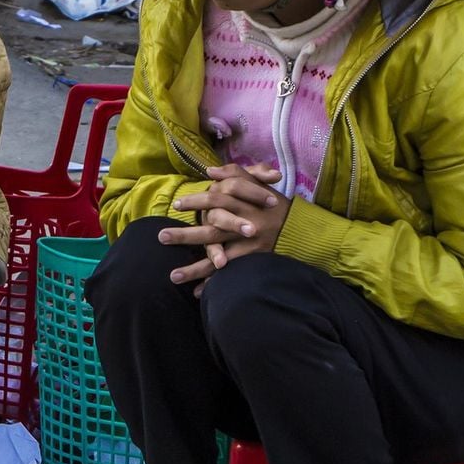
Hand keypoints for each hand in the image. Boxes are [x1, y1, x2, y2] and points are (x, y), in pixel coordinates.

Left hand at [161, 165, 288, 292]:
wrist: (301, 228)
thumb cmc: (273, 204)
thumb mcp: (259, 183)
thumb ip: (235, 174)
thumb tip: (210, 171)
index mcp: (244, 202)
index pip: (218, 199)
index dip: (197, 201)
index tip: (176, 205)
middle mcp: (246, 222)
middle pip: (212, 228)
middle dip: (186, 235)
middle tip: (161, 237)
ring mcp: (249, 242)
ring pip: (218, 254)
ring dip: (195, 267)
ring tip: (173, 276)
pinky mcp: (253, 258)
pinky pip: (231, 270)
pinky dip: (214, 282)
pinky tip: (197, 292)